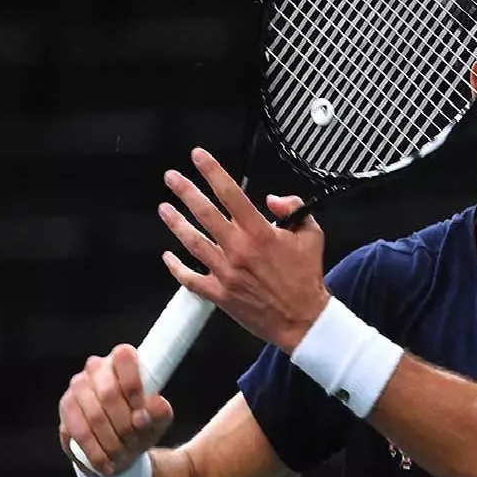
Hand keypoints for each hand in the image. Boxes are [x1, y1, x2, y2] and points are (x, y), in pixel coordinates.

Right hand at [58, 344, 173, 475]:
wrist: (119, 447)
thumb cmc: (142, 425)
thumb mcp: (158, 420)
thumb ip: (159, 412)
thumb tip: (153, 406)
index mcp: (124, 360)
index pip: (124, 357)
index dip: (133, 385)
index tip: (142, 412)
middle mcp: (97, 367)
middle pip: (108, 393)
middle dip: (124, 423)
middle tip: (134, 441)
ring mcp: (78, 386)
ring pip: (94, 415)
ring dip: (110, 440)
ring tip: (122, 455)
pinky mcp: (66, 406)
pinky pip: (78, 430)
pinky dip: (95, 451)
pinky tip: (107, 464)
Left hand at [158, 147, 329, 351]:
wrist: (302, 320)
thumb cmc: (307, 279)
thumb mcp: (312, 235)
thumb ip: (293, 210)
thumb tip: (272, 199)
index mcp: (261, 233)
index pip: (231, 194)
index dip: (212, 172)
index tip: (198, 157)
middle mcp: (239, 250)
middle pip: (205, 213)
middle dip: (186, 191)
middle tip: (171, 177)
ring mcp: (226, 273)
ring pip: (193, 242)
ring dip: (176, 223)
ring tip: (164, 208)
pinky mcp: (219, 294)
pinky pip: (191, 279)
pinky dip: (176, 267)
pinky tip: (168, 256)